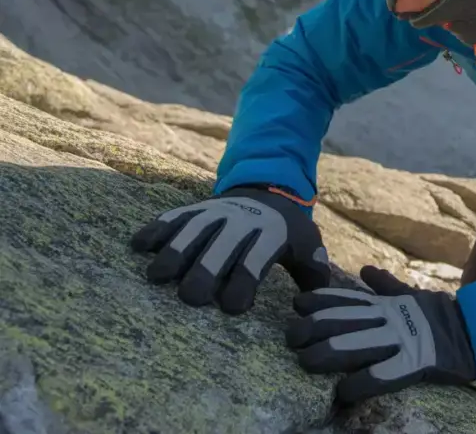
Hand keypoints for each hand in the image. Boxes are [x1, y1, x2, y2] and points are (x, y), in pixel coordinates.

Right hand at [130, 186, 331, 313]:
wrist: (266, 190)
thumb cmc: (285, 230)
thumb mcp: (306, 242)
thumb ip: (312, 267)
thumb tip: (317, 293)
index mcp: (269, 234)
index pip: (256, 260)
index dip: (245, 282)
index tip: (234, 308)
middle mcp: (240, 222)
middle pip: (220, 247)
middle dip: (205, 271)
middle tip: (190, 298)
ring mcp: (214, 213)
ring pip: (192, 231)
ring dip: (174, 252)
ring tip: (156, 276)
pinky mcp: (193, 209)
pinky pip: (172, 217)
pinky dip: (154, 229)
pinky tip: (136, 245)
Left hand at [286, 266, 475, 403]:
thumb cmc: (441, 314)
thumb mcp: (410, 295)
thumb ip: (385, 286)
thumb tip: (363, 270)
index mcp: (386, 303)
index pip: (346, 298)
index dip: (318, 300)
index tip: (297, 303)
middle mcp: (388, 319)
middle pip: (342, 321)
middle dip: (311, 328)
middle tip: (290, 336)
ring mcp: (401, 341)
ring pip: (355, 345)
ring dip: (325, 354)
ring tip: (304, 361)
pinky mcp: (415, 364)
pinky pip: (382, 375)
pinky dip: (360, 384)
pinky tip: (342, 392)